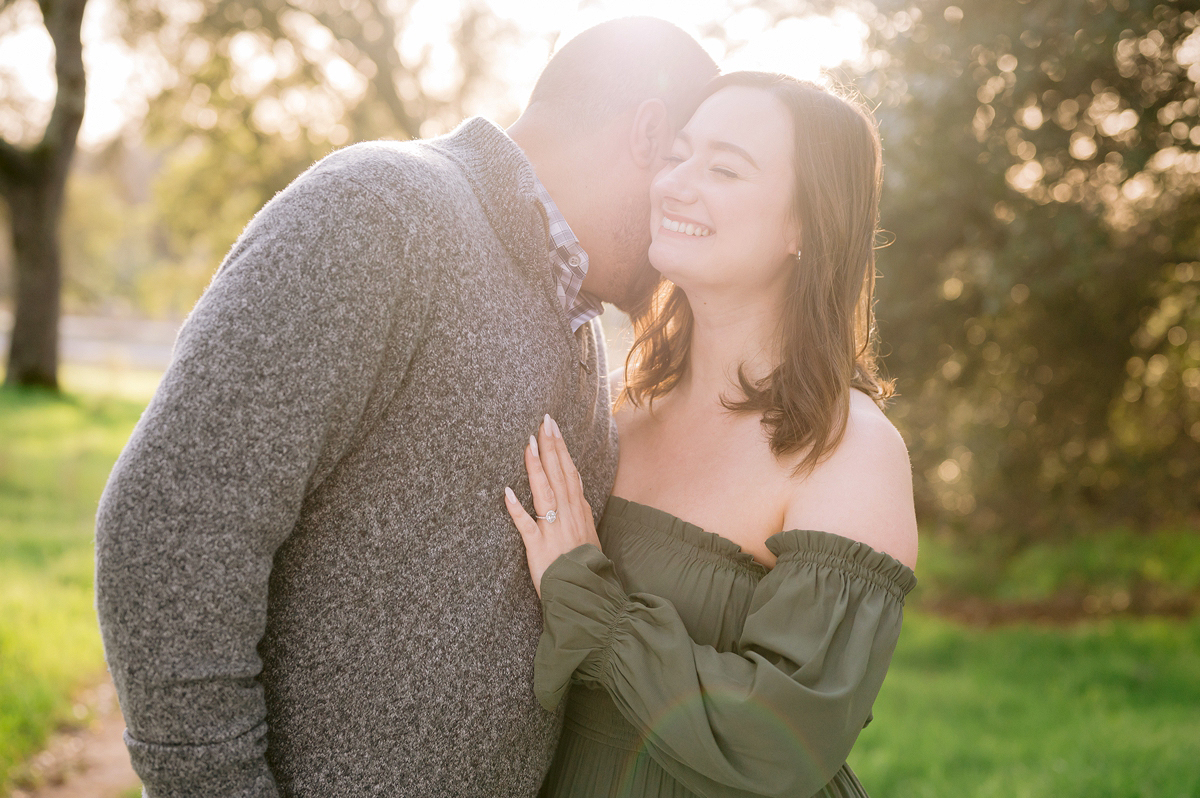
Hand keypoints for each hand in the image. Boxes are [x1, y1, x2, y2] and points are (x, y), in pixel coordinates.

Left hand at [505, 414, 599, 596]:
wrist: (587, 594)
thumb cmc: (586, 566)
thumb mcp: (589, 533)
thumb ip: (581, 510)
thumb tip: (577, 489)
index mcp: (579, 510)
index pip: (570, 472)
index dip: (561, 448)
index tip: (553, 427)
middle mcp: (568, 515)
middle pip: (559, 474)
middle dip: (551, 446)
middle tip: (544, 421)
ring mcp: (553, 529)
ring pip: (544, 492)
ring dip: (537, 467)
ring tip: (529, 443)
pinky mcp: (538, 547)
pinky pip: (526, 525)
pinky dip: (517, 508)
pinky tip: (507, 491)